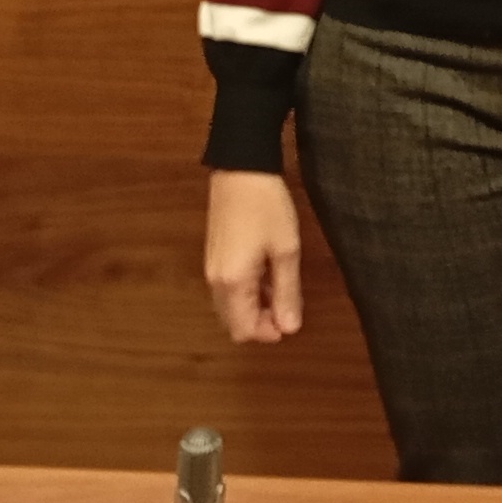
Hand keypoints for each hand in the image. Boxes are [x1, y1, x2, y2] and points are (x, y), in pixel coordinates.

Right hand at [204, 169, 302, 344]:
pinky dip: (245, 293)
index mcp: (232, 283)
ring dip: (253, 308)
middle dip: (260, 323)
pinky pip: (226, 289)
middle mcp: (215, 281)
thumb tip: (290, 328)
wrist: (241, 168)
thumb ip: (287, 292)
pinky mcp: (213, 256)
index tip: (290, 321)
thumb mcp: (286, 250)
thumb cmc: (267, 207)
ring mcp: (211, 269)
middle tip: (287, 306)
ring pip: (229, 307)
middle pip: (233, 323)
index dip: (268, 333)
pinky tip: (266, 276)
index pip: (243, 330)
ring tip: (281, 289)